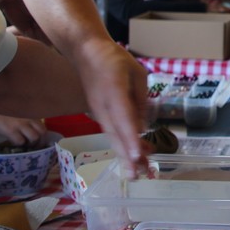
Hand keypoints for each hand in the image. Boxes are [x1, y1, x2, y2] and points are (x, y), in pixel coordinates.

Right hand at [0, 113, 46, 144]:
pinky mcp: (11, 131)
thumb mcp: (19, 113)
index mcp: (30, 114)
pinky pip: (20, 141)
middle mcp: (28, 119)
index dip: (42, 136)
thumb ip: (27, 119)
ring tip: (25, 145)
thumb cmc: (2, 112)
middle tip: (34, 146)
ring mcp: (20, 125)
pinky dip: (19, 144)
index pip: (43, 126)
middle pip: (42, 132)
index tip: (39, 141)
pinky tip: (14, 142)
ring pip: (34, 137)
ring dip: (31, 144)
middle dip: (40, 142)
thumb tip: (33, 131)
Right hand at [77, 43, 150, 174]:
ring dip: (125, 155)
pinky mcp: (98, 113)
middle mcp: (103, 107)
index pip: (124, 119)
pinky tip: (133, 154)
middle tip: (138, 176)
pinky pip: (111, 131)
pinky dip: (121, 144)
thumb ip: (141, 99)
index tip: (138, 156)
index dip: (131, 138)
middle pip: (116, 134)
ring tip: (138, 172)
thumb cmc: (114, 59)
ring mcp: (98, 112)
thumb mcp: (137, 72)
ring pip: (113, 137)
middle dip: (127, 157)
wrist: (86, 52)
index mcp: (114, 92)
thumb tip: (143, 125)